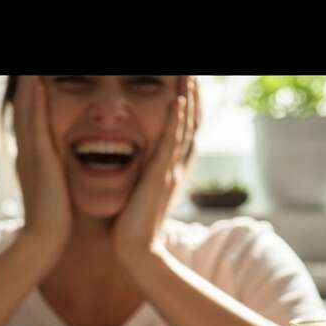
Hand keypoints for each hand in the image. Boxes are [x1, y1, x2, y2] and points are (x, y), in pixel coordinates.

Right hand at [12, 76, 70, 262]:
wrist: (44, 242)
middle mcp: (27, 152)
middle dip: (24, 86)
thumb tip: (63, 174)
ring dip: (27, 85)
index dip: (29, 98)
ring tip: (29, 68)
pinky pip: (36, 121)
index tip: (34, 79)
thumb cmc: (55, 224)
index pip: (29, 120)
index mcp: (32, 159)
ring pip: (26, 110)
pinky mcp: (40, 159)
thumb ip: (58, 179)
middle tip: (26, 69)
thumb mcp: (56, 193)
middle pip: (23, 109)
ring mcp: (31, 154)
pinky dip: (34, 99)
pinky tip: (36, 80)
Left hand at [113, 77, 197, 262]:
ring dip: (189, 100)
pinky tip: (178, 102)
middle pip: (191, 123)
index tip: (187, 85)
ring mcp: (171, 171)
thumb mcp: (141, 193)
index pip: (184, 129)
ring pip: (185, 127)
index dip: (189, 106)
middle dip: (193, 96)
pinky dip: (176, 122)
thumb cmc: (132, 226)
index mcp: (172, 169)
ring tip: (191, 77)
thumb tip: (136, 165)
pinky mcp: (161, 177)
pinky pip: (171, 143)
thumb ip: (143, 176)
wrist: (135, 251)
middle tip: (194, 74)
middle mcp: (177, 166)